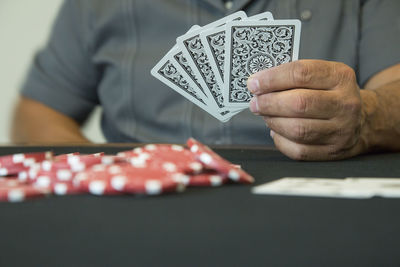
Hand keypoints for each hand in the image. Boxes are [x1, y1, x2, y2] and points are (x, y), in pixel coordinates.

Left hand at [247, 59, 370, 160]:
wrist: (360, 121)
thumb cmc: (331, 95)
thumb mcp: (321, 76)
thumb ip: (293, 76)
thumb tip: (259, 83)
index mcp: (340, 77)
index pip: (301, 74)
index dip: (272, 78)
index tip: (254, 83)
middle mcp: (345, 104)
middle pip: (299, 103)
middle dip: (269, 103)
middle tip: (255, 103)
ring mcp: (341, 130)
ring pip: (297, 129)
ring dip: (273, 122)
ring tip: (266, 115)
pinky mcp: (332, 152)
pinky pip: (298, 150)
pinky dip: (280, 140)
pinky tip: (277, 131)